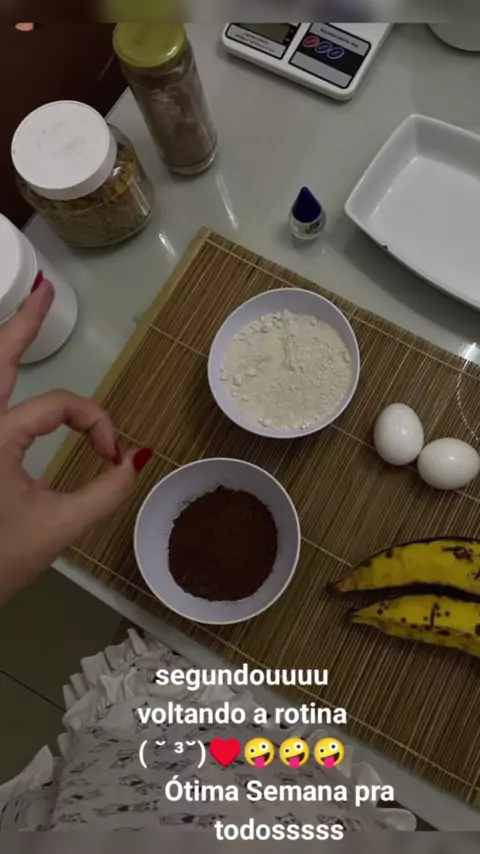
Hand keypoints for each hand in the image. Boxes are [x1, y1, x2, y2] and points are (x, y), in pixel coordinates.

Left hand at [0, 279, 151, 603]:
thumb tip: (140, 459)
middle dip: (24, 323)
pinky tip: (10, 369)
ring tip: (26, 312)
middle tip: (45, 289)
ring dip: (6, 343)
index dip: (97, 424)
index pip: (60, 407)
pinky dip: (3, 380)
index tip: (116, 459)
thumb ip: (106, 491)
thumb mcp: (59, 526)